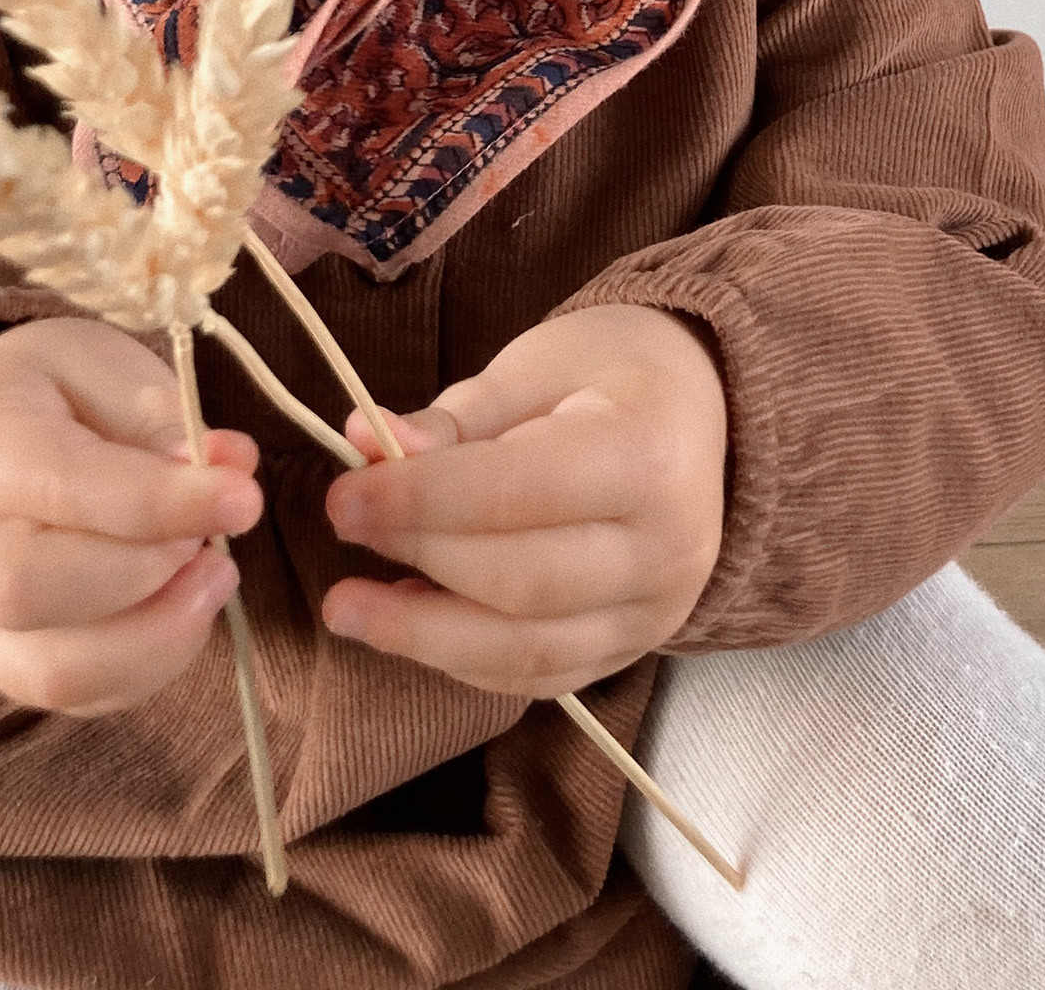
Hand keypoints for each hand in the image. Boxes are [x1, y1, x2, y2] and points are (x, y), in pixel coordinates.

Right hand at [0, 315, 263, 715]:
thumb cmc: (56, 386)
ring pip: (48, 670)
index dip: (160, 504)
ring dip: (155, 635)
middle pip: (27, 592)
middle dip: (147, 574)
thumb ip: (164, 421)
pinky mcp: (1, 661)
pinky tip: (185, 608)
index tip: (243, 499)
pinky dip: (148, 666)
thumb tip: (230, 471)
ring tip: (214, 577)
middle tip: (213, 539)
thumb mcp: (107, 366)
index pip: (59, 489)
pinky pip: (74, 697)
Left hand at [321, 304, 726, 698]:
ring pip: (526, 650)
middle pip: (519, 582)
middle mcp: (668, 549)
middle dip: (418, 558)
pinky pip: (537, 676)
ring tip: (349, 606)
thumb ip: (455, 419)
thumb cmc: (612, 372)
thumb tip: (364, 442)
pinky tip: (411, 620)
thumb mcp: (536, 367)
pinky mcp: (634, 647)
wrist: (701, 411)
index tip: (344, 496)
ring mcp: (658, 611)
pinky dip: (463, 660)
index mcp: (648, 457)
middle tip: (343, 529)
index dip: (419, 501)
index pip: (516, 493)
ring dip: (423, 635)